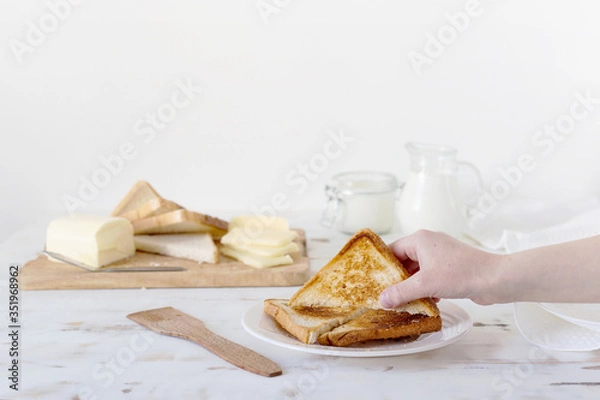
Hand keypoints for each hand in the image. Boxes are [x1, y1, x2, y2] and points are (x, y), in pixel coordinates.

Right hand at [379, 230, 500, 307]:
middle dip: (398, 280)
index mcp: (420, 240)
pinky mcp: (451, 266)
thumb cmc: (462, 273)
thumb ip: (401, 292)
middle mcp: (429, 243)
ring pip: (418, 271)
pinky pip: (431, 276)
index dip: (383, 267)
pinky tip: (428, 302)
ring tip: (406, 302)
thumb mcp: (425, 285)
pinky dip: (427, 288)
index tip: (374, 281)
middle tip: (388, 296)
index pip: (392, 250)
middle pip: (404, 262)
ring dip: (413, 287)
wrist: (494, 279)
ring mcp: (441, 255)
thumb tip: (382, 300)